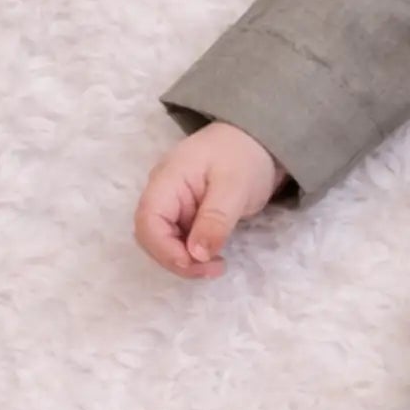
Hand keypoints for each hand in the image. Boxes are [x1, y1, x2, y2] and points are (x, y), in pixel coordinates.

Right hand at [134, 122, 289, 279]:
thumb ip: (215, 219)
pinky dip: (193, 252)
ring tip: (216, 266)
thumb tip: (196, 254)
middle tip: (212, 270)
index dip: (164, 249)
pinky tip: (214, 257)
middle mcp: (163, 193)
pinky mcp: (188, 213)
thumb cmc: (246, 156)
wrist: (260, 138)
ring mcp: (174, 204)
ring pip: (165, 240)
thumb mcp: (235, 187)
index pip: (148, 221)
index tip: (194, 264)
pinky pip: (181, 237)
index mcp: (166, 181)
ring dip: (185, 259)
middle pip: (152, 235)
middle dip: (176, 259)